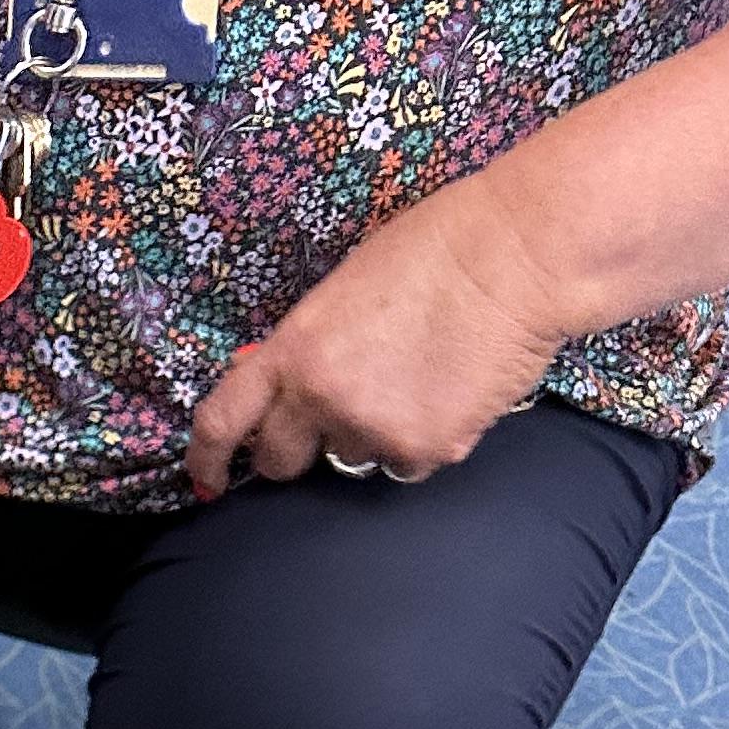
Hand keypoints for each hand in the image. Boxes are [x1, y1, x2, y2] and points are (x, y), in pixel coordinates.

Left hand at [188, 180, 560, 496]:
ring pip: (351, 459)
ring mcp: (370, 430)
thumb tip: (285, 385)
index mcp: (294, 349)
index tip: (207, 479)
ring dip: (372, 435)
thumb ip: (307, 345)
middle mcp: (321, 397)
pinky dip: (423, 441)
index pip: (224, 418)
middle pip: (281, 460)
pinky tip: (451, 391)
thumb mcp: (345, 288)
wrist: (521, 254)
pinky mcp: (422, 451)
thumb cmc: (439, 249)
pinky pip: (406, 465)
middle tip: (338, 415)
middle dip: (297, 449)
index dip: (208, 457)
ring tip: (419, 375)